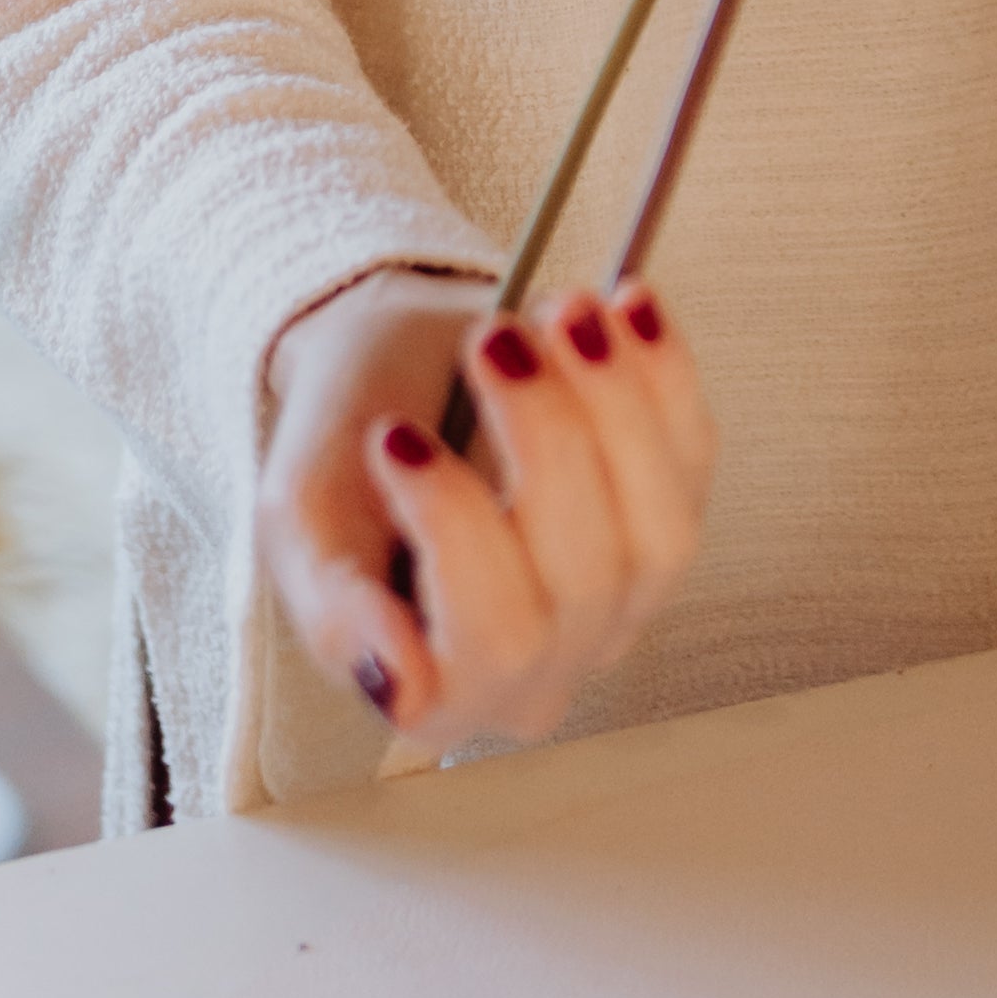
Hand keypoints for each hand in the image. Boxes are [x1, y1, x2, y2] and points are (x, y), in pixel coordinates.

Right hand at [256, 264, 715, 758]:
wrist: (391, 379)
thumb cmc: (342, 455)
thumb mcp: (301, 522)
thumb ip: (335, 610)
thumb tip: (397, 684)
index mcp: (447, 692)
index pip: (490, 645)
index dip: (457, 534)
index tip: (396, 437)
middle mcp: (547, 667)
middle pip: (584, 575)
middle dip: (541, 435)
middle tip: (487, 338)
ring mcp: (621, 600)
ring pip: (660, 528)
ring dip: (616, 404)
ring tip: (561, 312)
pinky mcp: (670, 517)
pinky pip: (695, 457)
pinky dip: (666, 375)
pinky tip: (626, 305)